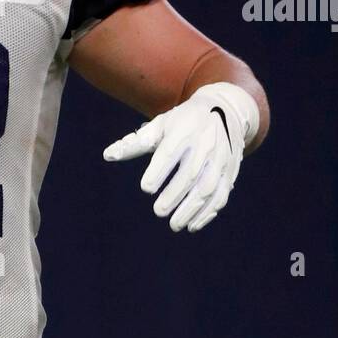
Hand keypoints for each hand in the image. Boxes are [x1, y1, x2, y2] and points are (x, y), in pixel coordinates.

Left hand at [102, 83, 258, 232]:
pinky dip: (208, 213)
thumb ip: (135, 143)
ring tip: (174, 225)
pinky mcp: (229, 172)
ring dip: (191, 209)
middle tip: (158, 212)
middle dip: (175, 195)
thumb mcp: (160, 125)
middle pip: (190, 174)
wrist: (225, 111)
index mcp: (183, 131)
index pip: (170, 152)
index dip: (159, 171)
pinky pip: (221, 195)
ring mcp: (220, 160)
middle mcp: (204, 145)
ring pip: (208, 188)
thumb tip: (107, 156)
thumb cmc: (182, 122)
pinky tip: (192, 226)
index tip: (146, 188)